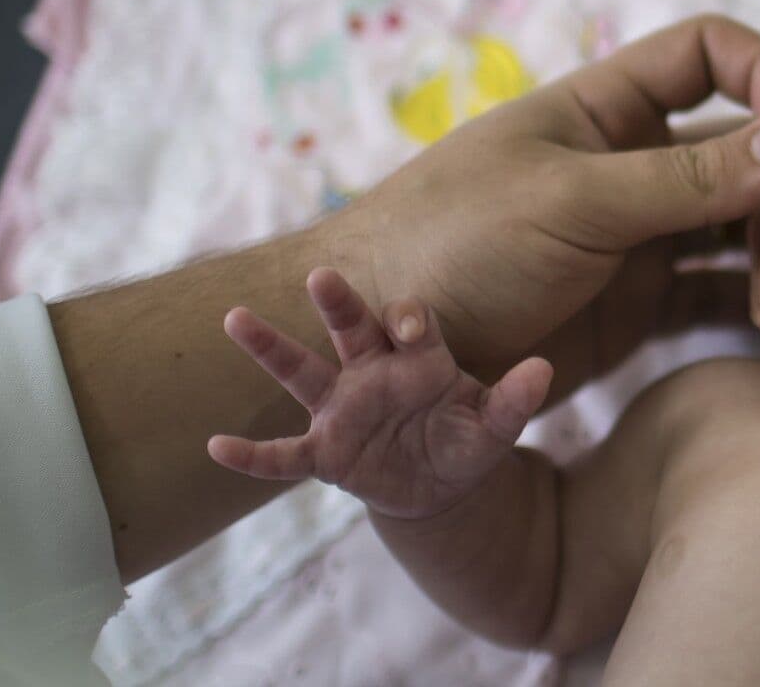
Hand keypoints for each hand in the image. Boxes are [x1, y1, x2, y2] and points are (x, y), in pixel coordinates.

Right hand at [208, 268, 552, 519]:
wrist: (441, 485)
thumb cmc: (465, 439)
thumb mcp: (495, 427)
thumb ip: (514, 401)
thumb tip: (543, 372)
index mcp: (417, 358)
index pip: (409, 323)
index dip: (409, 320)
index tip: (407, 326)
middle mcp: (371, 372)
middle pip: (350, 328)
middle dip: (337, 303)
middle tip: (320, 275)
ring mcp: (341, 410)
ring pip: (302, 372)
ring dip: (271, 347)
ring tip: (235, 316)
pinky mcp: (325, 453)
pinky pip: (283, 455)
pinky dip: (252, 455)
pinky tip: (216, 447)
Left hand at [324, 15, 759, 387]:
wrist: (378, 351)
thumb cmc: (451, 246)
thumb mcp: (572, 202)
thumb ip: (687, 176)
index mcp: (606, 109)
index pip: (709, 54)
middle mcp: (633, 166)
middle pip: (748, 150)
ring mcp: (639, 239)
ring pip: (743, 227)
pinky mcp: (638, 309)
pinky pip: (719, 295)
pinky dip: (758, 306)